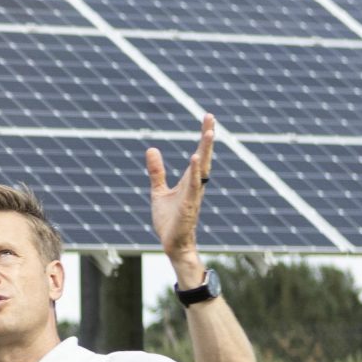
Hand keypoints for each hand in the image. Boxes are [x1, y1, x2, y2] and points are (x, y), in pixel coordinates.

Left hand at [148, 113, 216, 266]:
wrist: (172, 244)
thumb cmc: (169, 220)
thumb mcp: (159, 191)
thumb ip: (157, 171)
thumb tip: (151, 149)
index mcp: (190, 180)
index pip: (199, 153)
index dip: (203, 136)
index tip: (207, 117)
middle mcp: (195, 185)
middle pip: (204, 156)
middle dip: (207, 137)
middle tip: (210, 117)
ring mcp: (194, 195)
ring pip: (202, 169)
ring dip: (205, 150)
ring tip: (209, 132)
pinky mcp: (189, 206)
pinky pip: (193, 186)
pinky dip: (195, 172)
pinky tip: (195, 157)